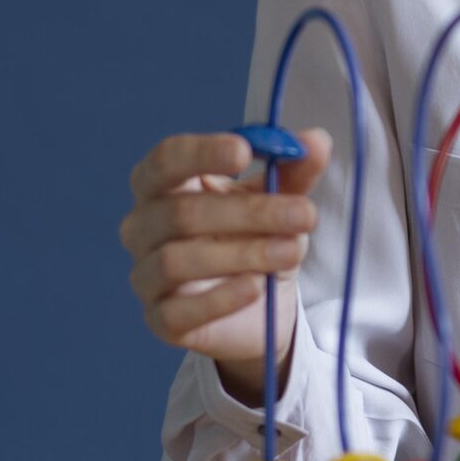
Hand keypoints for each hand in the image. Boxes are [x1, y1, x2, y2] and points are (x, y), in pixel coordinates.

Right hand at [121, 129, 331, 396]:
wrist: (258, 306)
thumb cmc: (255, 237)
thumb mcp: (280, 200)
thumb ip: (294, 170)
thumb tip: (317, 140)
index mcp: (163, 185)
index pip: (166, 159)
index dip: (201, 153)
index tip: (245, 152)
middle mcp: (142, 228)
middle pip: (180, 212)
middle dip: (249, 212)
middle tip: (305, 213)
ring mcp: (145, 276)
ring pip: (176, 260)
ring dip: (243, 253)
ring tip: (293, 251)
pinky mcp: (160, 320)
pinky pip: (178, 311)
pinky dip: (220, 298)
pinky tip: (256, 287)